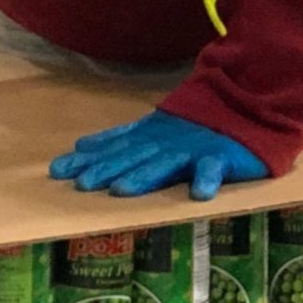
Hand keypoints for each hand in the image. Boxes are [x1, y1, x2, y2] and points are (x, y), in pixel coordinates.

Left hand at [49, 110, 268, 200]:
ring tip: (123, 190)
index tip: (57, 171)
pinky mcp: (222, 157)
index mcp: (148, 136)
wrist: (245, 108)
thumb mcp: (153, 130)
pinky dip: (207, 179)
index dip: (86, 159)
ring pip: (166, 163)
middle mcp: (165, 142)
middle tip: (83, 183)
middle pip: (132, 157)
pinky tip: (199, 194)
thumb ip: (119, 139)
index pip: (112, 148)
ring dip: (145, 176)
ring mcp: (193, 148)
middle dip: (107, 169)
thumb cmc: (195, 127)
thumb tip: (81, 144)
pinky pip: (214, 169)